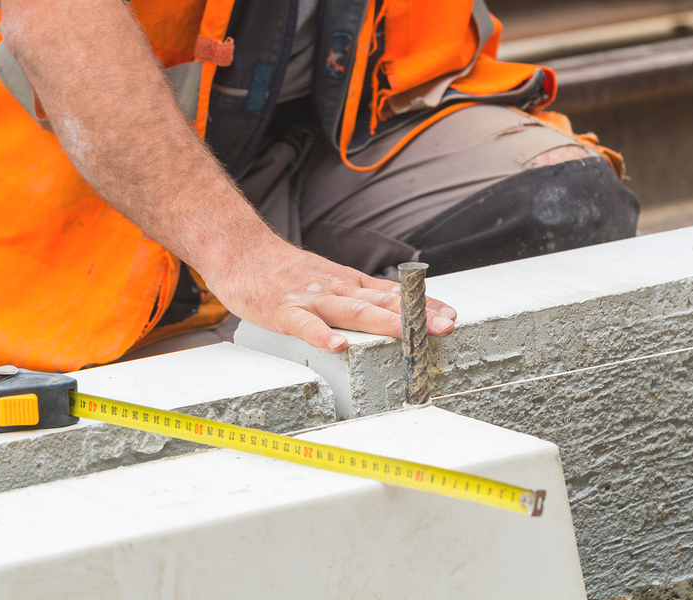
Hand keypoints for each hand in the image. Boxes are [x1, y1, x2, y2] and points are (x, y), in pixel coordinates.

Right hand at [199, 232, 456, 351]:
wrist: (241, 250)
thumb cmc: (284, 271)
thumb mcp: (329, 278)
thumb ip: (356, 295)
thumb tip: (389, 310)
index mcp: (348, 283)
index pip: (393, 293)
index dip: (422, 304)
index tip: (451, 315)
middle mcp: (336, 288)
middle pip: (380, 303)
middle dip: (415, 315)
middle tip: (444, 326)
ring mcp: (310, 299)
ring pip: (349, 311)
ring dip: (380, 323)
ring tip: (406, 335)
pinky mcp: (282, 309)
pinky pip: (304, 324)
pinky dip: (321, 335)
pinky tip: (337, 346)